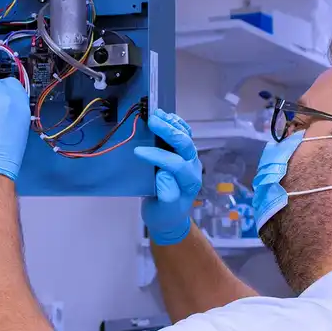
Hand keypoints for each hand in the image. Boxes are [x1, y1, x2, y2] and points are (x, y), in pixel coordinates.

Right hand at [134, 109, 201, 245]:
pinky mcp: (183, 153)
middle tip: (152, 121)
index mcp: (189, 182)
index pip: (176, 164)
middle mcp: (193, 167)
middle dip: (169, 132)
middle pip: (185, 145)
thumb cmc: (164, 214)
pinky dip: (175, 124)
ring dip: (172, 124)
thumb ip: (167, 195)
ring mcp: (190, 158)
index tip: (138, 152)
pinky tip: (165, 116)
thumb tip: (163, 173)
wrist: (169, 216)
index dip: (158, 156)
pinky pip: (183, 134)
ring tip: (157, 114)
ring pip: (185, 136)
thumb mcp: (163, 211)